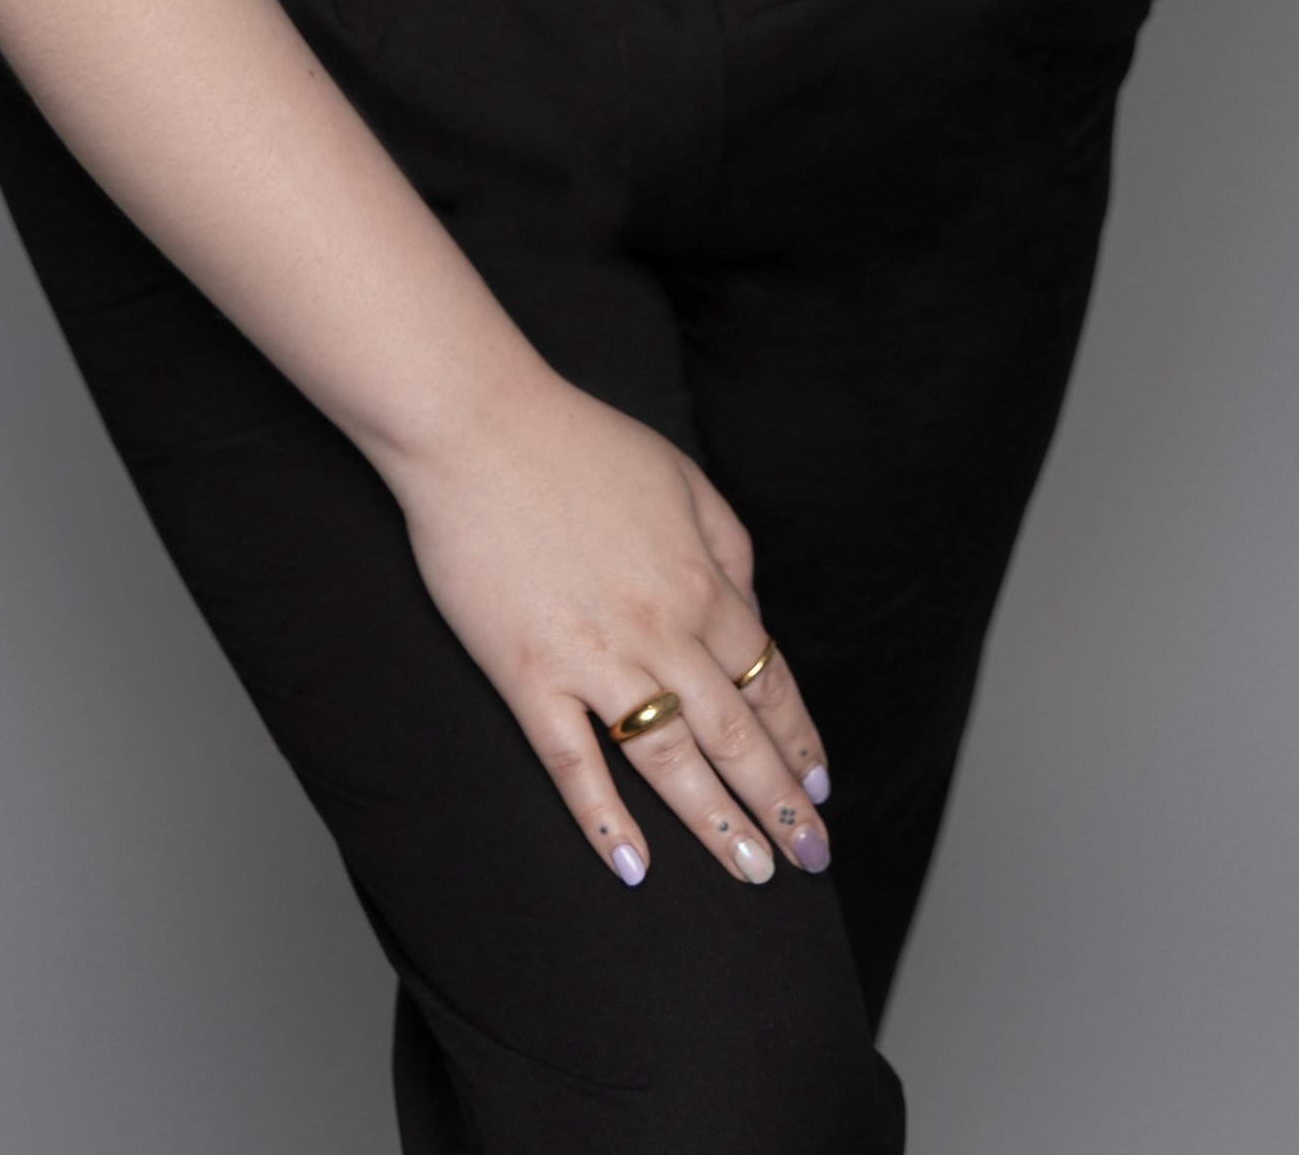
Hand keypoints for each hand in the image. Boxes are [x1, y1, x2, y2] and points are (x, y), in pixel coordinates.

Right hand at [392, 370, 832, 892]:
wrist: (479, 424)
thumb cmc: (579, 442)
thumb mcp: (682, 477)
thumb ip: (727, 547)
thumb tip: (750, 609)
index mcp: (703, 582)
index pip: (766, 681)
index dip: (797, 741)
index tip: (819, 791)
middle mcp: (662, 630)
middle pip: (736, 734)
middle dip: (780, 804)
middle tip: (810, 859)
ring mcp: (594, 658)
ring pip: (671, 761)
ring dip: (717, 825)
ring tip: (752, 874)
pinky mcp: (528, 674)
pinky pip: (574, 762)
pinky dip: (605, 819)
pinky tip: (633, 868)